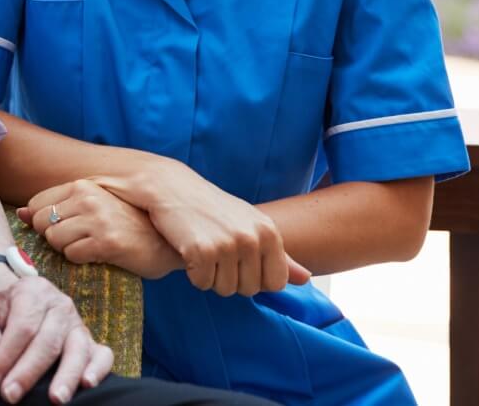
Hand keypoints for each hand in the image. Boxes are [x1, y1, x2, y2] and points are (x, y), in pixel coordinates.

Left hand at [0, 266, 114, 404]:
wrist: (7, 295)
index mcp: (31, 291)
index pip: (23, 327)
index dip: (7, 356)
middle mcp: (59, 304)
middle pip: (48, 341)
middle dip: (29, 372)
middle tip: (11, 396)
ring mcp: (76, 322)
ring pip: (77, 348)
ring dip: (67, 375)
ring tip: (56, 398)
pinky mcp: (86, 339)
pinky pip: (102, 353)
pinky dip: (99, 369)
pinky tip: (87, 384)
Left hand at [19, 179, 183, 279]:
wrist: (165, 241)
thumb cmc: (126, 225)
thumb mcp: (92, 207)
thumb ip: (57, 207)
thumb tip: (20, 214)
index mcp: (83, 185)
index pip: (37, 204)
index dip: (45, 221)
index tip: (66, 228)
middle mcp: (89, 198)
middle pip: (43, 223)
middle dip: (55, 237)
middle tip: (81, 239)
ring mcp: (98, 219)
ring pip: (54, 240)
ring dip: (68, 249)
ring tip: (90, 246)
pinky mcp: (107, 242)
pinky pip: (72, 255)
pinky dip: (81, 259)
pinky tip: (99, 255)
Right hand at [103, 164, 311, 296]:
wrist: (171, 187)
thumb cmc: (213, 209)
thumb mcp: (251, 226)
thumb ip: (280, 256)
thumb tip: (307, 279)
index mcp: (270, 233)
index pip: (275, 284)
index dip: (254, 278)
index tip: (238, 258)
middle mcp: (253, 238)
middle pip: (248, 290)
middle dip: (229, 278)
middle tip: (215, 250)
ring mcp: (228, 244)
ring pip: (224, 289)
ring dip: (210, 276)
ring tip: (202, 247)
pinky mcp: (202, 250)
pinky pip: (202, 283)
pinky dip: (192, 273)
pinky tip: (188, 249)